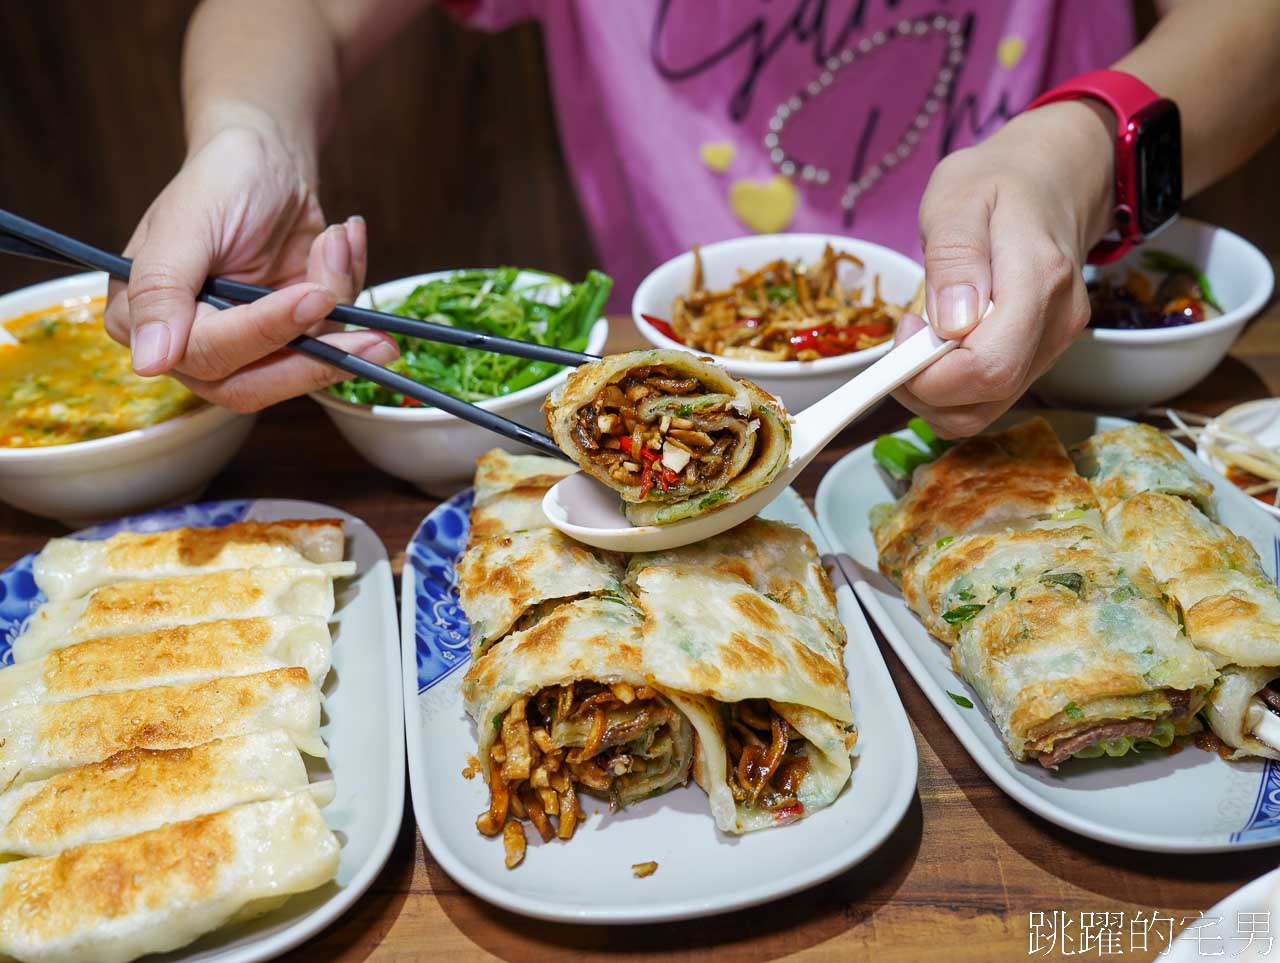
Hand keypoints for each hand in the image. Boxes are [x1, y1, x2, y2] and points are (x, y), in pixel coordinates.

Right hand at [103, 121, 396, 411]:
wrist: (265, 156)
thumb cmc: (218, 179)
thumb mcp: (185, 222)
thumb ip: (161, 289)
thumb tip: (149, 361)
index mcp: (148, 320)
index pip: (208, 356)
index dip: (264, 332)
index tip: (312, 298)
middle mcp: (193, 343)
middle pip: (254, 386)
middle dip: (317, 360)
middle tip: (376, 343)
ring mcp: (250, 342)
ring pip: (303, 364)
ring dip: (337, 301)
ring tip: (338, 240)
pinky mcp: (294, 333)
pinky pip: (332, 335)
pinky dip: (348, 284)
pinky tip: (342, 239)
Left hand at [894, 101, 1115, 436]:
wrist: (1053, 179)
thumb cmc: (998, 182)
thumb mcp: (957, 197)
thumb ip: (953, 258)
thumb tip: (950, 325)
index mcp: (1038, 281)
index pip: (988, 368)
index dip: (931, 374)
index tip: (905, 331)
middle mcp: (1055, 325)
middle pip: (985, 400)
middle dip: (923, 389)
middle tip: (904, 339)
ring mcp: (1054, 344)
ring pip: (984, 409)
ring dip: (933, 394)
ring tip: (919, 342)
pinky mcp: (1041, 354)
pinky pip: (989, 396)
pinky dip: (952, 387)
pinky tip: (941, 346)